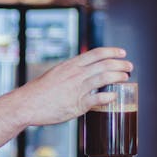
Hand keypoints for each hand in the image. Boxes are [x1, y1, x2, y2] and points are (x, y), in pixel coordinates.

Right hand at [17, 47, 132, 126]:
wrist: (27, 104)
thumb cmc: (39, 91)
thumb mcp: (55, 75)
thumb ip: (70, 74)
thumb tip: (82, 74)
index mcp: (71, 65)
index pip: (96, 53)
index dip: (112, 52)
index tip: (122, 53)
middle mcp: (76, 74)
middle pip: (104, 64)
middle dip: (120, 64)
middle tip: (129, 66)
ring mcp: (77, 89)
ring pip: (104, 77)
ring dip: (118, 76)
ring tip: (125, 78)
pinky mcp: (77, 104)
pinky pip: (98, 99)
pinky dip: (109, 96)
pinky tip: (115, 96)